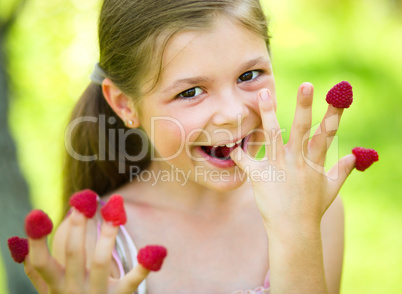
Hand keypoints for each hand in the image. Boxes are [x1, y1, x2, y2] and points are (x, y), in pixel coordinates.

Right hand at [24, 209, 149, 293]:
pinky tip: (157, 250)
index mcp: (55, 285)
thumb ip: (34, 267)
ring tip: (115, 208)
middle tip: (84, 200)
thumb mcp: (48, 289)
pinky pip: (132, 281)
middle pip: (74, 255)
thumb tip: (15, 242)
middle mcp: (73, 290)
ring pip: (102, 261)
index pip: (40, 262)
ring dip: (108, 234)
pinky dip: (144, 266)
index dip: (37, 241)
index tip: (37, 213)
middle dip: (79, 227)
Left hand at [231, 83, 354, 233]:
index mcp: (314, 162)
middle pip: (301, 129)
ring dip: (268, 114)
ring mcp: (278, 168)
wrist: (293, 230)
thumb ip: (341, 170)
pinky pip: (246, 160)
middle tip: (306, 85)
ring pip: (272, 136)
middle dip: (304, 107)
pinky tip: (230, 143)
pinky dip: (238, 152)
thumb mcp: (331, 189)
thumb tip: (355, 157)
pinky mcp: (260, 176)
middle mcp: (297, 161)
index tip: (338, 96)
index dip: (333, 114)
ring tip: (262, 93)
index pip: (327, 134)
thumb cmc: (312, 209)